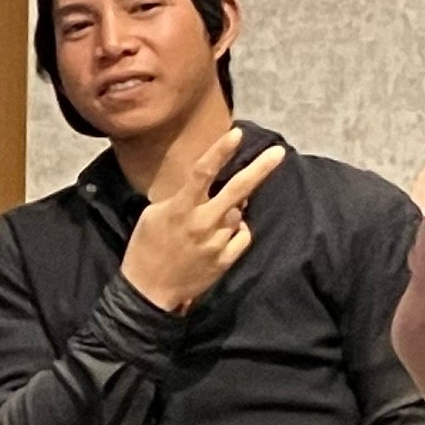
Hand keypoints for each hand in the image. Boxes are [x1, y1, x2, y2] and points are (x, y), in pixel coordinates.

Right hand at [119, 127, 287, 313]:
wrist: (148, 291)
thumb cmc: (146, 248)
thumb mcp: (154, 215)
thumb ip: (181, 198)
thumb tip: (208, 188)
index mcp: (181, 209)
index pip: (203, 173)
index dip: (220, 151)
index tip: (237, 133)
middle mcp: (202, 223)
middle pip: (237, 191)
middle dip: (260, 169)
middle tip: (278, 153)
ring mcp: (216, 243)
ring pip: (238, 214)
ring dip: (233, 210)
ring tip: (212, 218)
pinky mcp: (225, 260)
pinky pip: (242, 235)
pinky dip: (237, 230)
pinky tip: (222, 234)